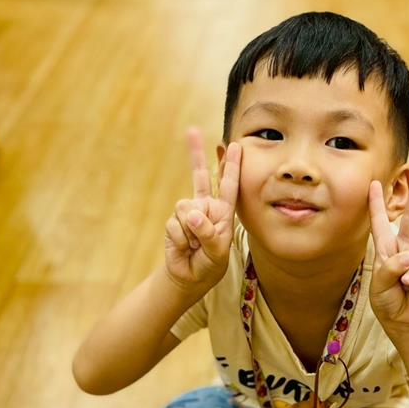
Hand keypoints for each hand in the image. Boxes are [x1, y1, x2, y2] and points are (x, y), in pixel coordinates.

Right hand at [164, 128, 240, 287]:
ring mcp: (188, 213)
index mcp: (223, 212)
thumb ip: (209, 234)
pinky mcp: (174, 221)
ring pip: (186, 208)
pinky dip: (181, 239)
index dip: (231, 166)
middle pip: (200, 176)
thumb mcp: (218, 253)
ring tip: (195, 245)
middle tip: (191, 130)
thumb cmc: (210, 264)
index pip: (228, 186)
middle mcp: (206, 207)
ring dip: (191, 231)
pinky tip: (185, 247)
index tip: (235, 146)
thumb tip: (192, 214)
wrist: (189, 277)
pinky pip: (176, 224)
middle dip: (195, 153)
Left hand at [368, 175, 408, 333]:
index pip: (380, 223)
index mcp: (386, 249)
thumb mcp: (378, 285)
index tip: (373, 184)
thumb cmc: (386, 301)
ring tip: (400, 284)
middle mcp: (403, 249)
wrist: (403, 320)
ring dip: (403, 270)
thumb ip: (390, 268)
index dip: (377, 204)